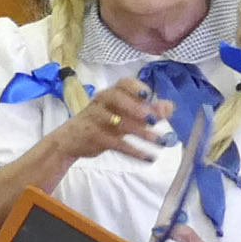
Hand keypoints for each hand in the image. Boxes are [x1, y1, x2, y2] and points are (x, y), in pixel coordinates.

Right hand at [49, 73, 168, 166]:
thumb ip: (148, 110)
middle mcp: (102, 102)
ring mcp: (96, 119)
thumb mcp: (124, 114)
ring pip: (119, 123)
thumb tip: (170, 107)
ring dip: (142, 133)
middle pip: (116, 98)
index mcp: (111, 93)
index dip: (136, 87)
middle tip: (154, 120)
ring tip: (160, 143)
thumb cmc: (102, 122)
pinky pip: (116, 143)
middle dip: (136, 108)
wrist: (70, 139)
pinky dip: (134, 151)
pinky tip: (148, 157)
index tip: (148, 96)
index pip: (123, 83)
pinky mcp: (94, 137)